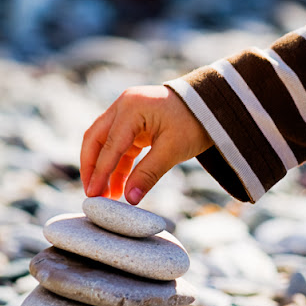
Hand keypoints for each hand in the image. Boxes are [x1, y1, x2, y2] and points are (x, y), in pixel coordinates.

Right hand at [80, 85, 211, 203]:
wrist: (213, 106)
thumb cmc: (195, 123)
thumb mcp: (172, 150)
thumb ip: (148, 174)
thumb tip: (129, 200)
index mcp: (132, 108)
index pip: (110, 145)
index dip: (99, 172)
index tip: (92, 195)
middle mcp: (124, 105)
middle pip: (96, 139)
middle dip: (92, 168)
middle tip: (92, 195)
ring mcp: (127, 111)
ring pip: (104, 142)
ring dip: (104, 168)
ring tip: (106, 196)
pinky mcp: (134, 122)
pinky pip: (119, 145)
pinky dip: (118, 165)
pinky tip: (119, 187)